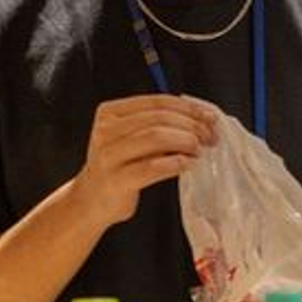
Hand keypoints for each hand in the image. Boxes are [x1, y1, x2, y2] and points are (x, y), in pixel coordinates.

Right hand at [70, 95, 218, 226]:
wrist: (92, 200)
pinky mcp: (116, 180)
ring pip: (155, 137)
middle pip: (158, 119)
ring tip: (199, 150)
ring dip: (185, 141)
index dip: (188, 108)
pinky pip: (152, 167)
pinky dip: (175, 163)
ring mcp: (109, 155)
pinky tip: (188, 164)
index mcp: (110, 113)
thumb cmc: (120, 167)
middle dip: (191, 126)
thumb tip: (203, 119)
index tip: (210, 118)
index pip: (156, 102)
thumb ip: (158, 126)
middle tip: (210, 137)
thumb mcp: (133, 138)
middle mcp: (106, 130)